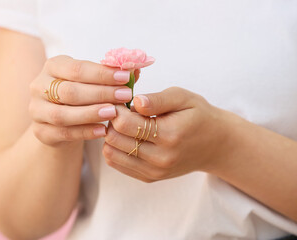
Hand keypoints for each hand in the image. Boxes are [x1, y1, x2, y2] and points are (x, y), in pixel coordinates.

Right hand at [28, 55, 139, 145]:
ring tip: (114, 113)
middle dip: (100, 93)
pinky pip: (62, 133)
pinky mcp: (40, 131)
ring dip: (90, 113)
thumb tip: (135, 67)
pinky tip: (102, 131)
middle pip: (69, 91)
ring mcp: (37, 110)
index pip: (77, 68)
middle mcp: (39, 86)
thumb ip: (112, 75)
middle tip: (125, 96)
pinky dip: (84, 132)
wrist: (61, 119)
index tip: (125, 77)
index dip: (102, 73)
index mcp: (53, 66)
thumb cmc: (81, 94)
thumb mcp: (93, 80)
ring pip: (62, 114)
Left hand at [103, 87, 231, 182]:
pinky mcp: (150, 177)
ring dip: (112, 136)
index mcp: (168, 134)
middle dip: (112, 122)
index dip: (116, 109)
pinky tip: (127, 138)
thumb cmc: (198, 116)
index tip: (121, 102)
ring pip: (111, 154)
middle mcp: (160, 158)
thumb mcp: (183, 98)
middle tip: (122, 112)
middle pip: (114, 139)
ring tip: (125, 126)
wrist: (215, 145)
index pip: (124, 124)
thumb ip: (157, 99)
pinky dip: (116, 149)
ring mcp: (154, 171)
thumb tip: (135, 102)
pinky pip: (118, 164)